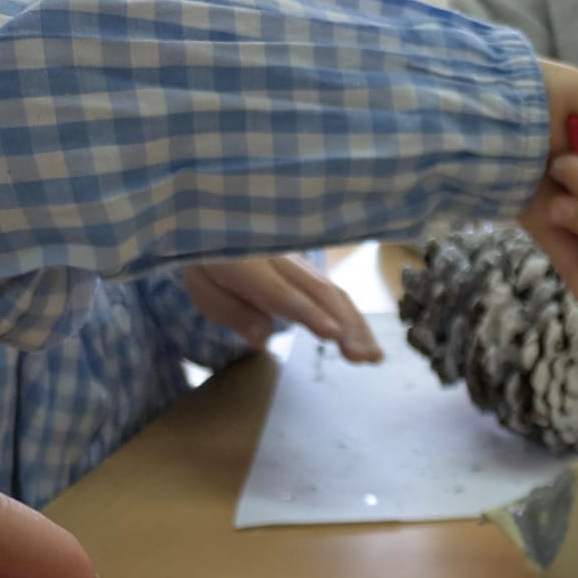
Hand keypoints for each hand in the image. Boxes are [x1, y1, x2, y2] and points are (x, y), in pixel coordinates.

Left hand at [183, 255, 381, 362]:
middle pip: (319, 292)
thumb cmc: (205, 261)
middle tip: (362, 358)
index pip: (281, 292)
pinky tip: (367, 342)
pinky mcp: (307, 271)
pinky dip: (353, 318)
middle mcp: (279, 260)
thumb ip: (232, 312)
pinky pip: (333, 293)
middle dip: (345, 325)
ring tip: (374, 358)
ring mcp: (297, 263)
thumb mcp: (203, 289)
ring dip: (357, 326)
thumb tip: (263, 336)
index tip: (333, 334)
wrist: (212, 218)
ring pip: (333, 293)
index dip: (308, 312)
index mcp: (247, 264)